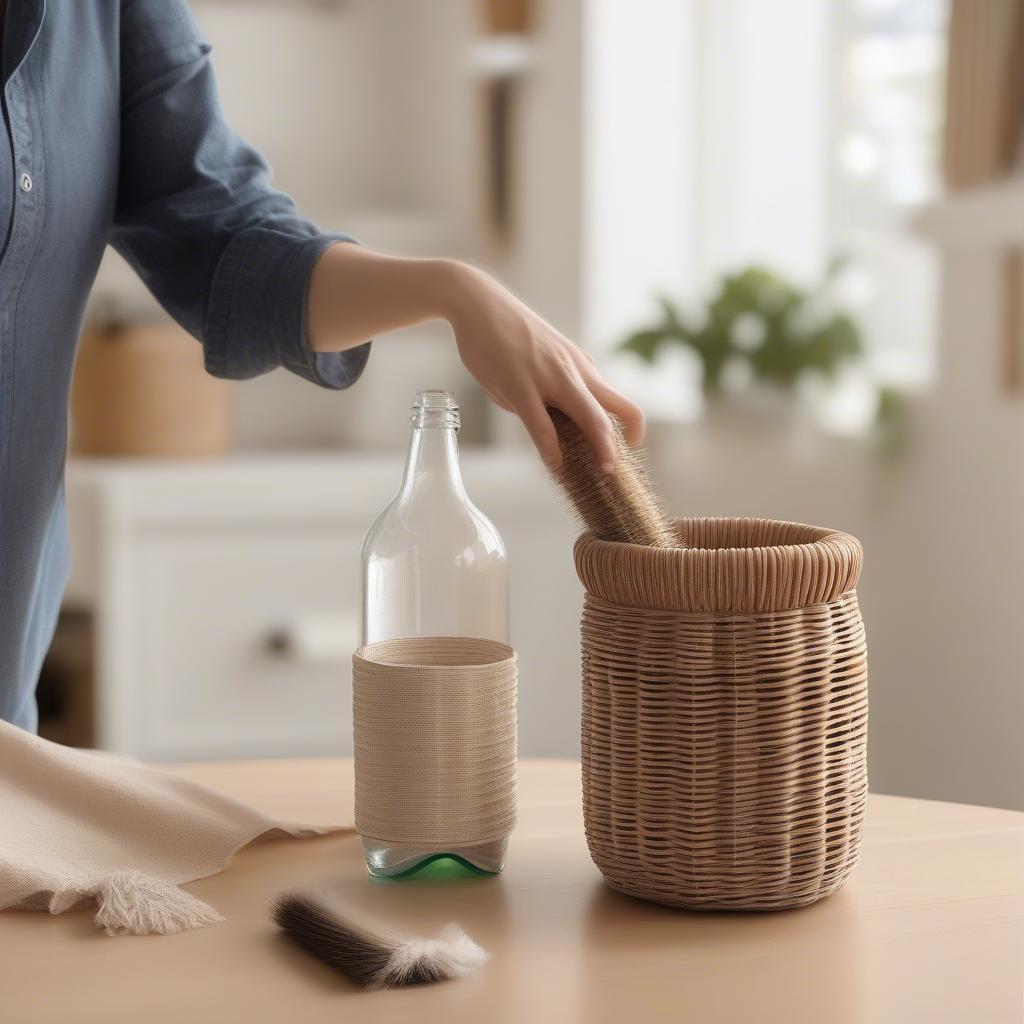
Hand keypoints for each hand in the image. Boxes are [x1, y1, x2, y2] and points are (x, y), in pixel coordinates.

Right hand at [308, 245, 644, 470]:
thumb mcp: (542, 360)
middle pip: (617, 411)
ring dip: (600, 450)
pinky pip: (542, 426)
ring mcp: (551, 378)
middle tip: (613, 472)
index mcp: (582, 367)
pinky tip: (554, 465)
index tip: (626, 449)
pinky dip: (551, 450)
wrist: (477, 302)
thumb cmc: (505, 334)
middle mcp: (575, 371)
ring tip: (598, 474)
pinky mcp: (521, 386)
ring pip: (591, 419)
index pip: (621, 401)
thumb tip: (549, 421)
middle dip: (621, 445)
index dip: (631, 428)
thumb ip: (551, 390)